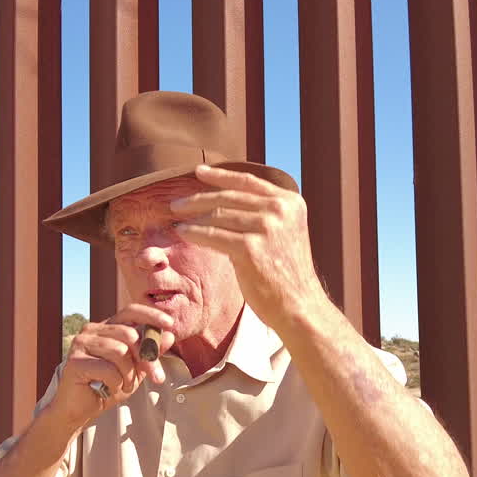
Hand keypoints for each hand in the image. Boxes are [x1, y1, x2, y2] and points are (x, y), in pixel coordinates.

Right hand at [52, 303, 175, 424]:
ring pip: (120, 352)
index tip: (170, 324)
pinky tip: (108, 389)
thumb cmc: (108, 386)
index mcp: (106, 327)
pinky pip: (108, 369)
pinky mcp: (75, 361)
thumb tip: (169, 335)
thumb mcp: (137, 369)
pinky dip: (116, 383)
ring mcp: (81, 343)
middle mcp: (92, 330)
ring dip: (129, 374)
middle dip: (148, 358)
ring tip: (124, 385)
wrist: (80, 410)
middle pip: (130, 335)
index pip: (130, 311)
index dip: (151, 315)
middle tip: (156, 377)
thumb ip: (151, 352)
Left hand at [171, 164, 326, 329]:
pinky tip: (183, 233)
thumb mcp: (284, 231)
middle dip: (198, 198)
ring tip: (178, 220)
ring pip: (218, 215)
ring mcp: (266, 227)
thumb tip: (224, 199)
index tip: (199, 172)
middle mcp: (280, 210)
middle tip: (177, 203)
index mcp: (290, 201)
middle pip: (229, 196)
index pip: (249, 181)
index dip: (221, 175)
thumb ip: (264, 212)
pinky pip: (213, 235)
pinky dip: (195, 233)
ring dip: (193, 217)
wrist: (299, 304)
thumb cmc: (286, 272)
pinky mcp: (250, 248)